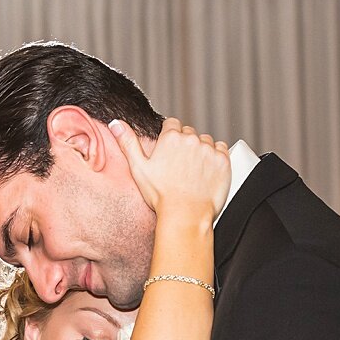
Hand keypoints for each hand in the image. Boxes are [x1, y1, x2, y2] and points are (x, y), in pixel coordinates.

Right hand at [109, 117, 231, 226]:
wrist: (185, 216)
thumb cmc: (161, 196)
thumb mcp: (139, 168)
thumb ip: (128, 142)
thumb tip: (116, 123)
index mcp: (171, 138)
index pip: (172, 125)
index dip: (170, 138)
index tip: (170, 153)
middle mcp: (191, 139)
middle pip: (189, 133)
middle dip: (185, 145)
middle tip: (180, 166)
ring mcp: (208, 149)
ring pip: (205, 141)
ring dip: (201, 151)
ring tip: (193, 171)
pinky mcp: (223, 160)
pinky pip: (221, 149)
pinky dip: (215, 158)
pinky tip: (206, 172)